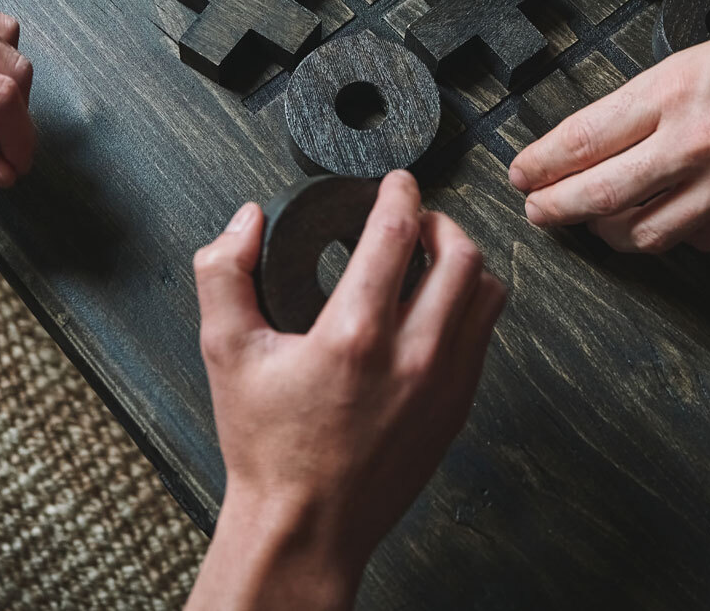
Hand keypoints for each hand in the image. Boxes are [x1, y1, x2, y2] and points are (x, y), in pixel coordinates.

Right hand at [186, 171, 505, 610]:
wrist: (305, 528)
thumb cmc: (266, 444)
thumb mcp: (225, 350)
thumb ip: (224, 272)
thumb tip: (248, 219)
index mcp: (354, 335)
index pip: (397, 232)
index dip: (400, 192)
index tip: (396, 182)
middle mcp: (411, 355)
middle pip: (460, 255)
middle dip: (439, 221)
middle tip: (415, 218)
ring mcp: (443, 384)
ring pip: (485, 292)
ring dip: (463, 261)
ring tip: (432, 256)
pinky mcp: (457, 408)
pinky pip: (484, 335)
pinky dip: (468, 305)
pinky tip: (436, 305)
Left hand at [508, 0, 709, 253]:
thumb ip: (662, 95)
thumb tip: (619, 128)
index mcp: (675, 89)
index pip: (582, 138)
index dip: (541, 163)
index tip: (522, 173)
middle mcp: (694, 141)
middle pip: (597, 195)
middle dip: (554, 209)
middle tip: (537, 211)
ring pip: (641, 232)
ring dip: (608, 231)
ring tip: (594, 223)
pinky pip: (695, 240)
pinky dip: (670, 234)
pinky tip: (664, 221)